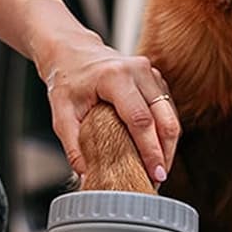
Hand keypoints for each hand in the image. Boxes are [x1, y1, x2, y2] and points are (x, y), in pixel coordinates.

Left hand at [37, 27, 180, 185]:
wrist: (72, 52)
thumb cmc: (67, 80)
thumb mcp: (62, 113)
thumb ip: (73, 145)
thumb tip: (86, 176)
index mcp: (115, 76)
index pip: (140, 119)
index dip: (150, 151)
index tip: (155, 174)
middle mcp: (138, 71)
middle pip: (164, 119)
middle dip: (165, 152)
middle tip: (159, 179)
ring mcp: (150, 73)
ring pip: (170, 115)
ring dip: (168, 144)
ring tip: (158, 170)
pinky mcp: (155, 78)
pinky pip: (167, 109)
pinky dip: (165, 132)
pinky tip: (156, 151)